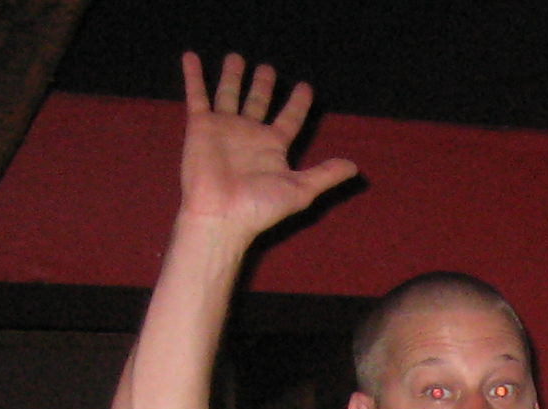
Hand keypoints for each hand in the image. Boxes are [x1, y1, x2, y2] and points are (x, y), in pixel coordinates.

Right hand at [173, 54, 355, 244]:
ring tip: (237, 57)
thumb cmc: (261, 206)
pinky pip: (196, 94)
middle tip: (268, 68)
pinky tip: (191, 56)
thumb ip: (326, 175)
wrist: (222, 214)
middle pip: (258, 103)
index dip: (299, 103)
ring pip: (229, 94)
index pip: (290, 119)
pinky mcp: (201, 126)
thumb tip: (356, 167)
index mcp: (274, 147)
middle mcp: (250, 134)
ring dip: (233, 76)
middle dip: (264, 86)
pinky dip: (193, 75)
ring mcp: (225, 128)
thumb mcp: (301, 190)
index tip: (306, 87)